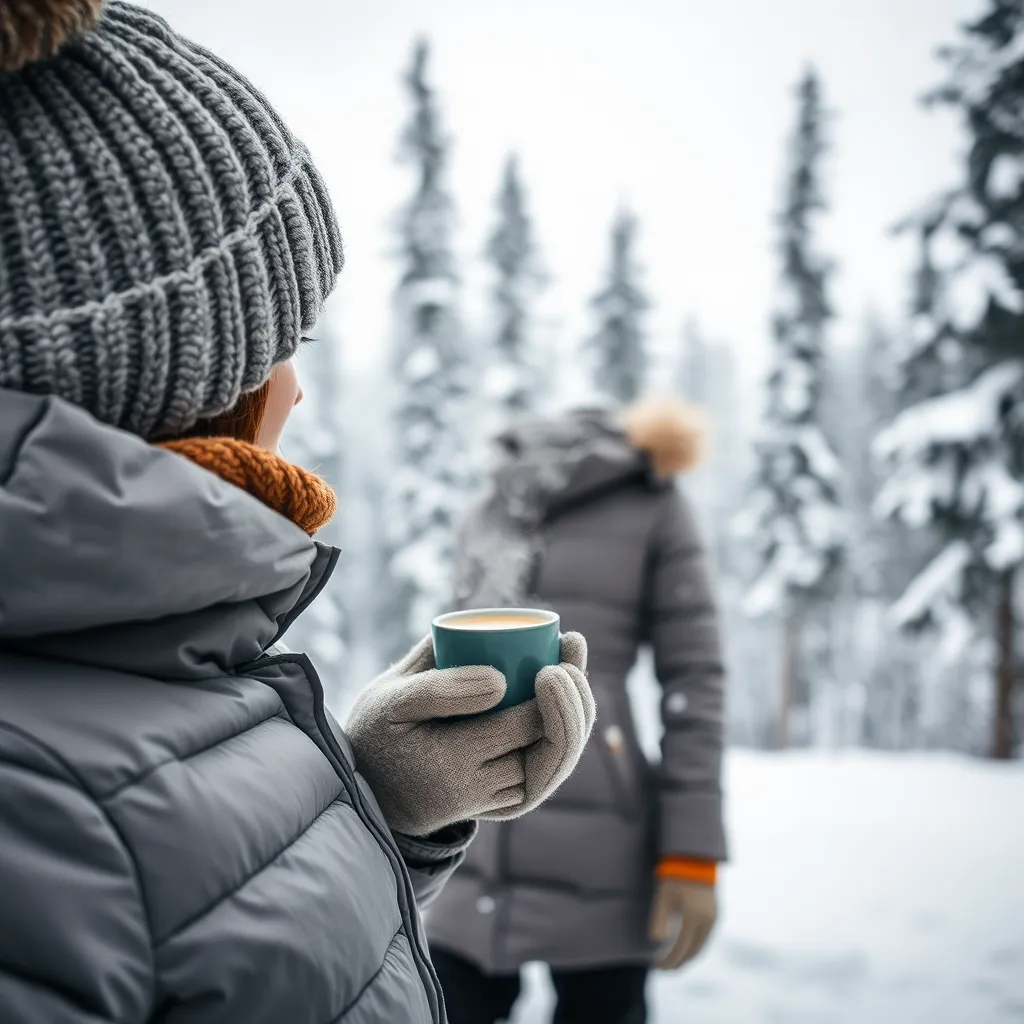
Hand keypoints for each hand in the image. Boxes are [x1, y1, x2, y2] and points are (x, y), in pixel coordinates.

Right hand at [345, 632, 594, 836]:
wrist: (370, 791)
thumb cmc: (377, 732)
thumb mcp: (389, 700)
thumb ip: (435, 682)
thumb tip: (498, 668)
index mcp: (449, 760)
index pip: (520, 729)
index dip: (551, 696)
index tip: (555, 661)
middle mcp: (477, 789)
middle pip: (548, 749)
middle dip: (572, 702)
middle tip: (571, 654)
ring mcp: (492, 802)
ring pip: (552, 765)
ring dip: (576, 720)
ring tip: (574, 670)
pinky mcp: (500, 807)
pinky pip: (544, 775)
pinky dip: (564, 740)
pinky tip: (572, 699)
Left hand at [649, 877, 717, 969]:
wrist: (694, 858)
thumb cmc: (674, 877)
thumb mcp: (663, 897)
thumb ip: (659, 920)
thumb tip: (657, 941)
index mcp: (693, 917)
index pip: (680, 948)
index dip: (669, 960)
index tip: (656, 966)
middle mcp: (707, 921)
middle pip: (693, 952)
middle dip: (678, 963)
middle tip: (664, 969)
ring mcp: (714, 919)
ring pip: (701, 947)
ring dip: (687, 957)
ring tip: (673, 962)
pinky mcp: (716, 915)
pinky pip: (706, 938)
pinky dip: (695, 947)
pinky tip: (685, 949)